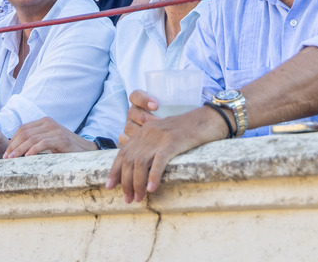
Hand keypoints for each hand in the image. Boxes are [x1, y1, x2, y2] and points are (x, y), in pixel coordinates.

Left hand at [5, 117, 95, 156]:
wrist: (86, 149)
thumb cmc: (65, 147)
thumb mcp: (49, 140)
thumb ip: (36, 140)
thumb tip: (16, 150)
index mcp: (44, 121)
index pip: (23, 128)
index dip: (13, 140)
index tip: (7, 152)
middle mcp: (49, 123)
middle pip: (25, 133)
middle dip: (13, 146)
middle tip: (7, 157)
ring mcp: (55, 130)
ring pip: (32, 138)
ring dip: (20, 149)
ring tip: (13, 158)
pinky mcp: (61, 139)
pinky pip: (43, 143)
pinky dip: (33, 150)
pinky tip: (27, 157)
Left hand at [105, 95, 227, 202]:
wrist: (208, 119)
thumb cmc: (187, 131)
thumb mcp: (163, 136)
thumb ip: (149, 146)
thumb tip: (136, 166)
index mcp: (144, 132)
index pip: (123, 153)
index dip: (114, 171)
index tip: (110, 186)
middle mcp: (148, 133)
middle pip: (129, 161)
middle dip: (125, 183)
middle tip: (128, 199)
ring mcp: (160, 137)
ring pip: (140, 164)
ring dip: (137, 184)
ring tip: (139, 198)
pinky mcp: (173, 142)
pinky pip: (158, 162)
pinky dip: (153, 177)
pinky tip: (152, 188)